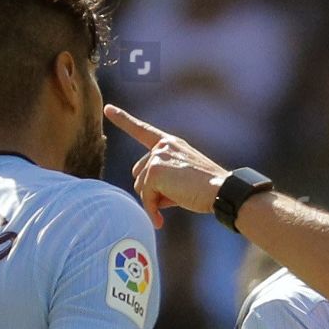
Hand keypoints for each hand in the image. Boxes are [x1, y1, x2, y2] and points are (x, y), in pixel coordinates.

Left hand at [105, 104, 228, 227]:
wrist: (221, 190)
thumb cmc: (207, 188)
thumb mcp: (184, 177)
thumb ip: (164, 178)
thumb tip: (147, 198)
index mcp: (171, 144)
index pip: (143, 130)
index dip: (124, 120)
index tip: (108, 109)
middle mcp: (162, 146)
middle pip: (139, 173)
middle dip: (151, 190)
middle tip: (175, 198)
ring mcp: (157, 157)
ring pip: (141, 187)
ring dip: (154, 200)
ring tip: (177, 202)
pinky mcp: (154, 172)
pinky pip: (145, 197)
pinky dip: (152, 211)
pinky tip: (161, 220)